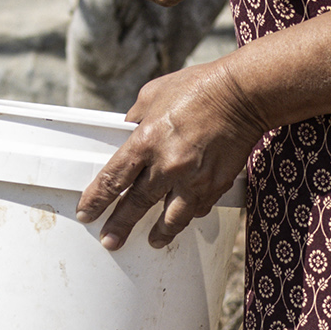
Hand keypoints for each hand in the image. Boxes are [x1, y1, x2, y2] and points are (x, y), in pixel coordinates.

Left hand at [76, 62, 263, 250]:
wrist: (243, 94)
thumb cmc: (198, 87)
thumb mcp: (153, 94)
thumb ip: (136, 118)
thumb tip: (128, 132)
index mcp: (145, 141)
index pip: (113, 179)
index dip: (96, 200)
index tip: (87, 213)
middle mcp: (167, 165)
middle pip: (136, 204)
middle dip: (120, 226)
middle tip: (109, 242)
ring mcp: (194, 179)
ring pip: (171, 217)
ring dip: (160, 232)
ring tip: (153, 242)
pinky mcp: (216, 184)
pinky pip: (199, 207)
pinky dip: (190, 213)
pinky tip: (185, 216)